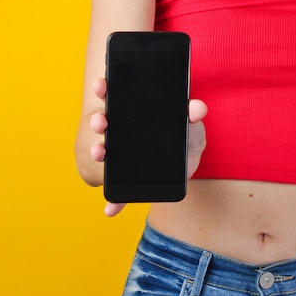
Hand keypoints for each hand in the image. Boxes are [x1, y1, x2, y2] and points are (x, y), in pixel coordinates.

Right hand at [89, 78, 207, 216]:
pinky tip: (111, 209)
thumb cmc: (187, 135)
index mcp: (133, 113)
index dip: (105, 89)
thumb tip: (197, 108)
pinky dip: (114, 202)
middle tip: (101, 124)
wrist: (190, 159)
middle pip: (104, 122)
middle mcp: (122, 131)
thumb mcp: (192, 123)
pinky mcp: (130, 179)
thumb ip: (194, 114)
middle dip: (98, 121)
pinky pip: (118, 191)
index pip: (113, 96)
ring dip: (98, 152)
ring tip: (100, 153)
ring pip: (104, 152)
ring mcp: (123, 155)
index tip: (102, 87)